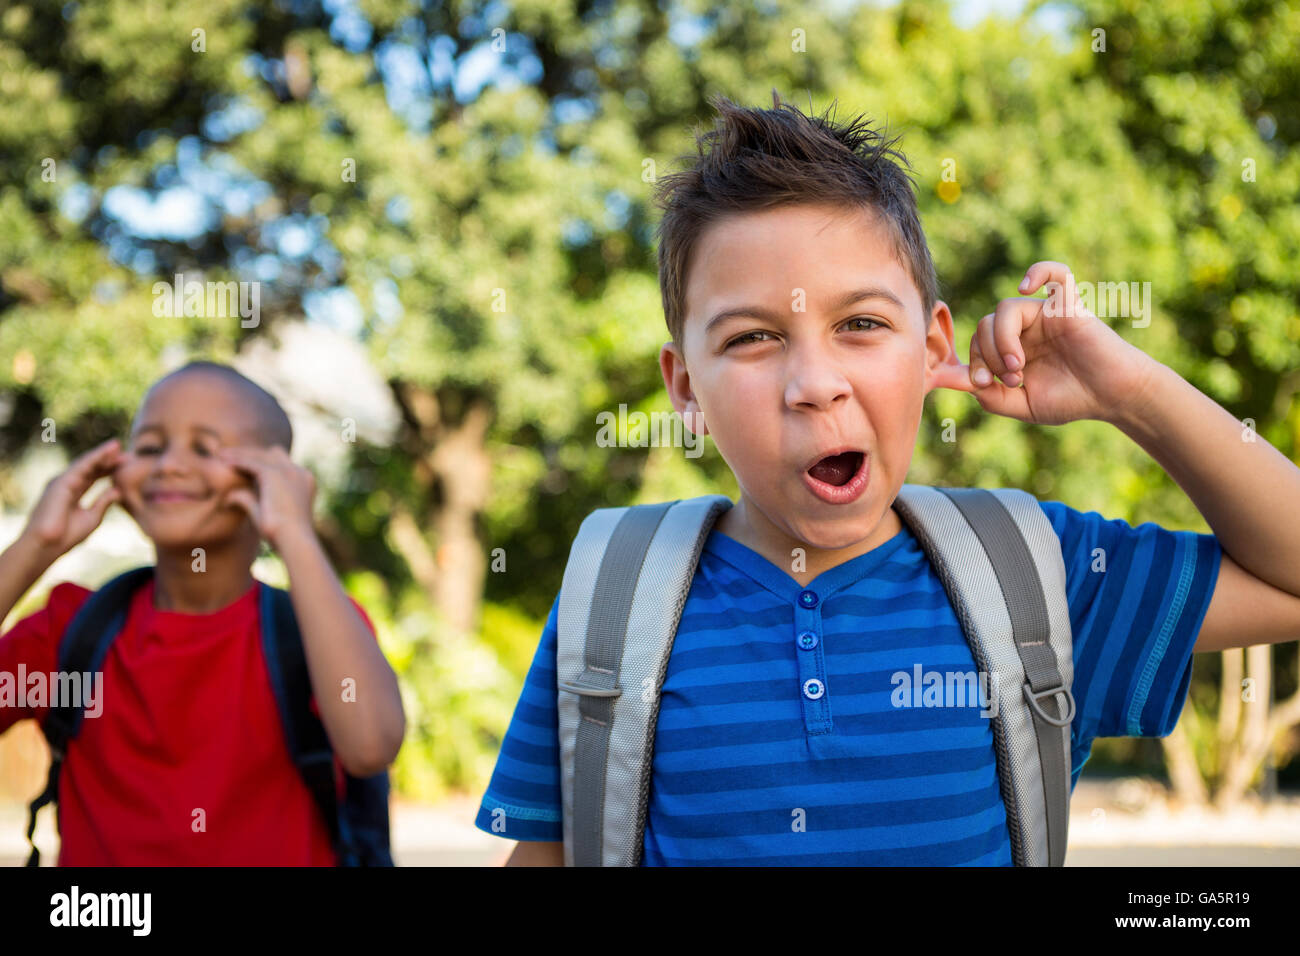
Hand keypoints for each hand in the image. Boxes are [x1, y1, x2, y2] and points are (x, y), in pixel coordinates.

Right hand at [24, 438, 123, 556]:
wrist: (47, 545)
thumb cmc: (66, 536)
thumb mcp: (92, 517)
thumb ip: (103, 502)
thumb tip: (118, 490)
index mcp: (73, 493)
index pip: (94, 476)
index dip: (109, 469)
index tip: (127, 464)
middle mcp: (66, 484)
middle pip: (91, 468)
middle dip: (108, 459)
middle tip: (128, 454)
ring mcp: (62, 482)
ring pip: (85, 463)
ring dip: (102, 454)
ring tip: (118, 446)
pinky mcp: (61, 482)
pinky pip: (81, 466)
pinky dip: (94, 458)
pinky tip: (107, 452)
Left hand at [215, 446, 317, 549]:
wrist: (294, 540)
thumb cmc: (283, 535)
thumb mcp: (265, 514)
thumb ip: (248, 500)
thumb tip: (229, 496)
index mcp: (304, 482)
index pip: (283, 464)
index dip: (263, 463)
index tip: (243, 466)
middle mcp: (299, 473)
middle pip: (272, 454)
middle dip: (251, 454)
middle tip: (229, 455)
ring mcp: (288, 472)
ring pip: (260, 455)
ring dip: (241, 454)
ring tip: (221, 455)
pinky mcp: (274, 474)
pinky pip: (251, 462)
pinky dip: (238, 461)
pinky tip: (224, 462)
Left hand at [928, 261, 1158, 425]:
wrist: (1113, 397)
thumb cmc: (1072, 400)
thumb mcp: (1023, 406)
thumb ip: (992, 398)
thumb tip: (966, 381)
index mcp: (1012, 346)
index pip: (978, 341)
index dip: (974, 362)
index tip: (986, 385)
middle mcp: (1026, 327)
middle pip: (986, 324)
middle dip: (988, 355)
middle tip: (1013, 379)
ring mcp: (1046, 314)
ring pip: (1005, 308)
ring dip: (1002, 340)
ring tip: (1017, 366)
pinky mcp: (1069, 306)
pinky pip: (1056, 274)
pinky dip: (1038, 271)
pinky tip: (1024, 285)